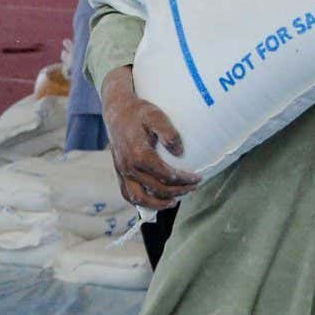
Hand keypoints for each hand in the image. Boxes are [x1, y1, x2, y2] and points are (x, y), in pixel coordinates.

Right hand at [101, 66, 199, 210]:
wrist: (117, 110)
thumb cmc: (139, 112)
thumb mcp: (156, 115)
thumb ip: (169, 132)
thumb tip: (179, 152)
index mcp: (139, 154)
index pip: (166, 175)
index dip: (184, 180)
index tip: (198, 178)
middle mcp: (129, 166)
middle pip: (156, 188)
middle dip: (177, 191)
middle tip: (192, 187)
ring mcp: (122, 171)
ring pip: (139, 197)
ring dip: (158, 203)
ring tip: (174, 201)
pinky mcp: (119, 172)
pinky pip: (127, 193)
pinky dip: (140, 202)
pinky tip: (154, 200)